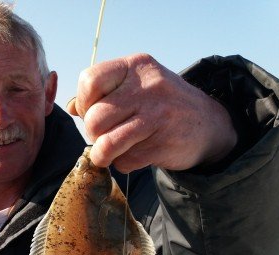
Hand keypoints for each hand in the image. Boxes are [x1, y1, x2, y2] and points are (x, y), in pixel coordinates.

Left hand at [67, 53, 236, 172]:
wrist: (208, 124)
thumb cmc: (160, 105)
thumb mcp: (135, 86)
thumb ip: (102, 93)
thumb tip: (70, 107)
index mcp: (135, 66)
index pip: (89, 81)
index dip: (84, 102)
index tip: (93, 110)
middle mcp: (147, 87)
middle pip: (94, 118)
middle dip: (93, 133)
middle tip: (105, 134)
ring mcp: (157, 116)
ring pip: (106, 143)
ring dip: (102, 154)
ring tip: (108, 152)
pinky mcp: (162, 144)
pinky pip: (124, 161)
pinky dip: (124, 163)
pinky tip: (137, 153)